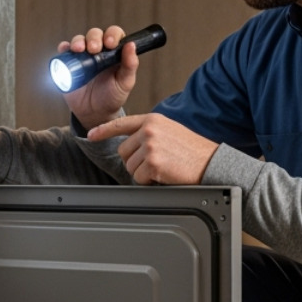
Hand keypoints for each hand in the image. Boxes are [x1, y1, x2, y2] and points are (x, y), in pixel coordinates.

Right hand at [60, 24, 139, 126]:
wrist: (94, 113)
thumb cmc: (112, 97)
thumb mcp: (125, 82)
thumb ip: (130, 65)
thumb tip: (131, 45)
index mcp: (114, 52)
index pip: (114, 34)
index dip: (112, 35)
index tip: (110, 44)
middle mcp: (98, 51)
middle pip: (95, 34)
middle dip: (94, 38)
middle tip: (94, 49)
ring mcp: (83, 56)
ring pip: (79, 40)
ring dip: (78, 41)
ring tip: (78, 49)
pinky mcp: (69, 64)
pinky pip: (64, 52)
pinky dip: (63, 48)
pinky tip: (65, 50)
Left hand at [87, 114, 218, 185]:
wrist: (212, 161)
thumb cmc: (194, 150)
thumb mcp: (170, 131)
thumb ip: (150, 133)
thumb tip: (132, 146)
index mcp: (153, 120)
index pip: (122, 124)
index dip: (103, 130)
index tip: (90, 135)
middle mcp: (149, 130)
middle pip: (123, 152)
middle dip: (135, 162)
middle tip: (155, 163)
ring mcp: (150, 146)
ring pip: (130, 167)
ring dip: (144, 173)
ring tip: (164, 167)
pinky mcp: (153, 162)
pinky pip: (139, 178)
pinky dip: (150, 181)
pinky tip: (165, 174)